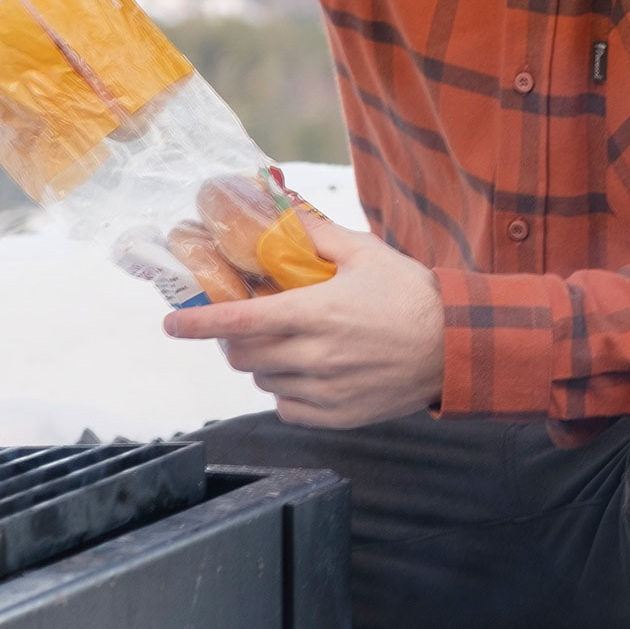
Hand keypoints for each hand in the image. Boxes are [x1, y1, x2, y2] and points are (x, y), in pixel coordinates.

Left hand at [162, 216, 445, 427]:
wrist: (457, 346)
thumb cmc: (412, 295)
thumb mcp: (366, 253)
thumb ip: (317, 235)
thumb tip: (280, 212)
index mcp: (317, 313)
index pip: (240, 322)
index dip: (199, 324)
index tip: (172, 325)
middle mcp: (316, 356)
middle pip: (244, 356)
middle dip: (235, 341)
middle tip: (249, 326)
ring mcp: (327, 390)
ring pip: (265, 381)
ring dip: (265, 363)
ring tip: (291, 346)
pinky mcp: (338, 416)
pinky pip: (288, 407)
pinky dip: (287, 391)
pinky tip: (309, 373)